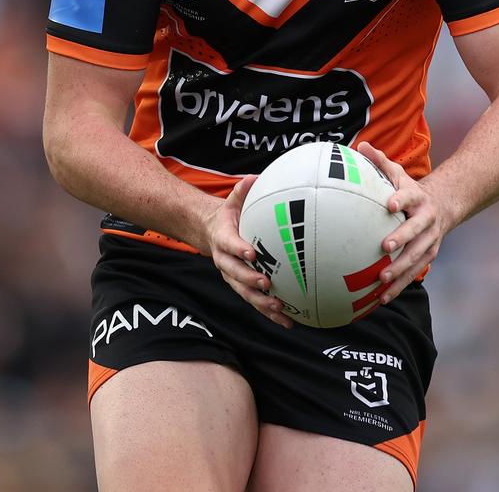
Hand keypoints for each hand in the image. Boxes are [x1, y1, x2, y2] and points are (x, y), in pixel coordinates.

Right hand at [201, 175, 293, 328]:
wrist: (210, 234)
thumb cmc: (228, 215)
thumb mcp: (232, 200)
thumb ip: (242, 190)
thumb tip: (254, 177)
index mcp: (222, 239)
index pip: (229, 244)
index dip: (239, 249)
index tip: (252, 253)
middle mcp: (225, 262)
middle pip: (236, 274)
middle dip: (250, 281)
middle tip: (267, 284)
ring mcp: (233, 277)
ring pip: (245, 294)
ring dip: (261, 303)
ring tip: (279, 308)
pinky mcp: (242, 287)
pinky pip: (255, 303)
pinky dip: (270, 313)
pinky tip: (288, 321)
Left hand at [357, 141, 444, 303]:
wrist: (444, 205)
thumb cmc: (410, 190)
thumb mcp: (398, 174)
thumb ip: (380, 161)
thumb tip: (360, 146)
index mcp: (417, 197)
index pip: (408, 196)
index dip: (400, 199)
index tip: (389, 204)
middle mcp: (426, 219)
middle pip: (415, 230)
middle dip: (402, 238)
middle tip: (384, 246)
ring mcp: (430, 239)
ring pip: (416, 256)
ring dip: (400, 269)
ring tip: (382, 280)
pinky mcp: (429, 255)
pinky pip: (414, 272)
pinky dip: (400, 284)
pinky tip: (382, 297)